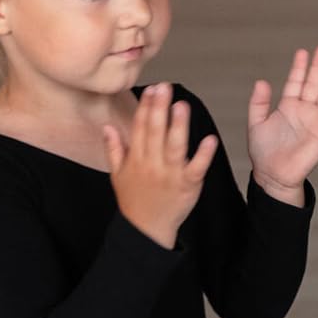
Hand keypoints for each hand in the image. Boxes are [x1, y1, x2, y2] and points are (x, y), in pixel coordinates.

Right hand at [104, 83, 218, 247]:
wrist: (147, 230)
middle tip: (165, 88)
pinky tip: (210, 140)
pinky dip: (203, 154)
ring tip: (182, 106)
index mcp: (136, 158)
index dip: (145, 107)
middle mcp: (152, 164)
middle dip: (159, 109)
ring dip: (178, 126)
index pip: (140, 127)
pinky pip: (196, 168)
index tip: (151, 88)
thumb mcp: (117, 174)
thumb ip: (114, 148)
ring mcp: (170, 174)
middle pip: (155, 132)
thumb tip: (107, 126)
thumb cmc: (134, 201)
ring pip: (174, 146)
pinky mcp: (188, 185)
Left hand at [248, 46, 317, 205]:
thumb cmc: (263, 152)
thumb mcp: (256, 124)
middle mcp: (304, 111)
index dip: (299, 67)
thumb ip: (259, 103)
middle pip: (314, 84)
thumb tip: (261, 81)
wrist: (274, 175)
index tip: (303, 52)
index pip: (296, 82)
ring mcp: (316, 122)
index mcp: (288, 106)